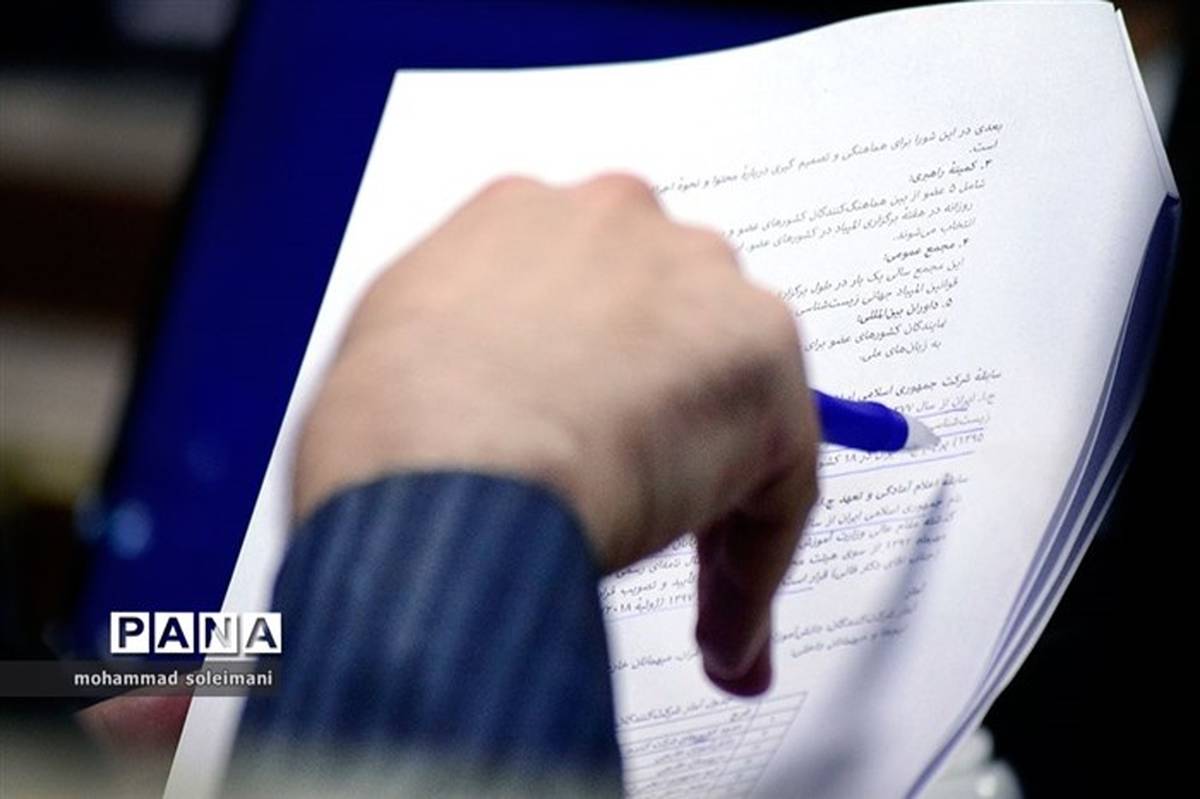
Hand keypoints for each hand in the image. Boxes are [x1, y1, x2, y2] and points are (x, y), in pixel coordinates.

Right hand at [295, 174, 817, 694]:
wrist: (444, 474)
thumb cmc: (393, 436)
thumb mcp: (398, 352)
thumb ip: (465, 348)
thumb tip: (493, 406)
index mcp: (524, 218)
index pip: (590, 286)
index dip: (598, 370)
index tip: (598, 426)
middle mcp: (620, 223)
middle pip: (674, 321)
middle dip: (667, 408)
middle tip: (644, 497)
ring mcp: (699, 284)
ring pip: (737, 394)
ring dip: (720, 488)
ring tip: (694, 590)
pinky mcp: (763, 366)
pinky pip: (780, 479)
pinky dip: (756, 560)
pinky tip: (726, 626)